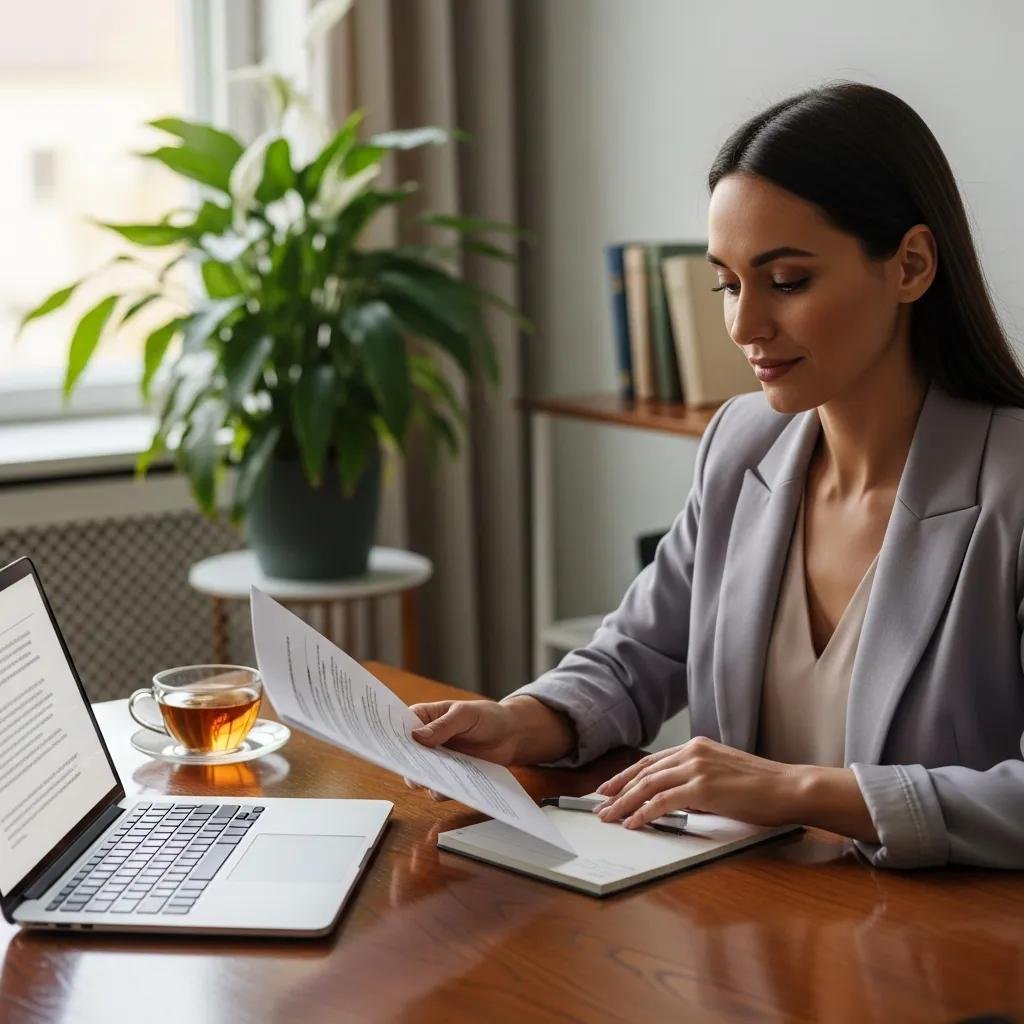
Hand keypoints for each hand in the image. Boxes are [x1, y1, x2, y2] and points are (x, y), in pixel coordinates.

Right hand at [402, 699, 519, 801]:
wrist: (511, 735)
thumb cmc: (486, 717)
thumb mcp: (465, 715)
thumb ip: (443, 725)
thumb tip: (416, 737)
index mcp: (424, 718)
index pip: (399, 727)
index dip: (391, 737)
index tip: (388, 747)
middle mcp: (425, 742)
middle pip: (406, 756)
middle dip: (406, 764)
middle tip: (412, 769)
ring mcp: (436, 762)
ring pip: (419, 777)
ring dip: (424, 780)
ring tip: (433, 781)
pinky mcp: (449, 779)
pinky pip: (439, 790)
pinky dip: (442, 791)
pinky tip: (451, 789)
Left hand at [593, 735, 806, 829]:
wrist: (789, 788)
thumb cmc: (762, 788)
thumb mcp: (722, 776)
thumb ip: (696, 781)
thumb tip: (673, 799)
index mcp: (696, 746)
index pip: (652, 761)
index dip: (627, 776)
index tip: (609, 788)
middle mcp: (692, 752)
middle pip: (644, 771)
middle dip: (617, 789)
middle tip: (599, 804)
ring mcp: (696, 767)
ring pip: (647, 785)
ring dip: (623, 803)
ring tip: (608, 817)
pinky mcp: (702, 787)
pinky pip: (663, 801)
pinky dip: (643, 812)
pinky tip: (633, 823)